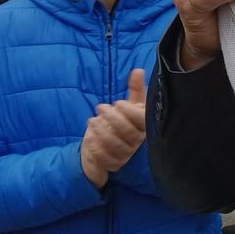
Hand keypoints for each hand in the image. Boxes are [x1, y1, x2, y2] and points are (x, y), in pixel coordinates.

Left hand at [80, 69, 147, 188]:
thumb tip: (138, 70)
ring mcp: (127, 154)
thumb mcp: (131, 104)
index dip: (129, 111)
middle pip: (128, 132)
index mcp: (145, 126)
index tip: (118, 103)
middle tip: (100, 107)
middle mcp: (138, 141)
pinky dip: (96, 148)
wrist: (111, 145)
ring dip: (101, 132)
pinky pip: (105, 158)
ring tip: (92, 121)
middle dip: (112, 118)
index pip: (142, 120)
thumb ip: (135, 89)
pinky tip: (90, 137)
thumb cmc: (123, 121)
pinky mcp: (114, 164)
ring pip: (115, 145)